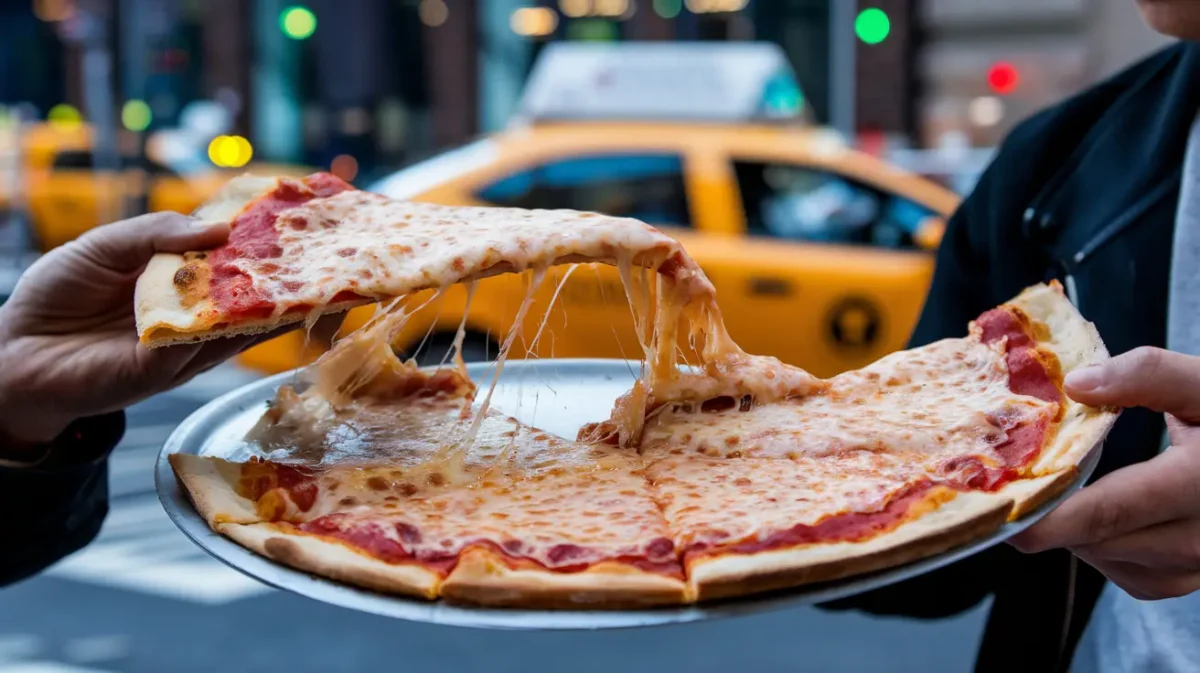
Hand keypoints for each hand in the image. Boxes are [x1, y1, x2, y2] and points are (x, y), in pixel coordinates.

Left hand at [0, 213, 338, 448]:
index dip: (259, 235)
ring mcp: (186, 342)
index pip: (226, 252)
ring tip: (316, 279)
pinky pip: (214, 346)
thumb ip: (155, 234)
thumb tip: (218, 230)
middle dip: (284, 270)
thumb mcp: (104, 247)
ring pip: (243, 321)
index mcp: (175, 274)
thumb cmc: (56, 295)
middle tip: (322, 247)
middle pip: (246, 289)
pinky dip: (245, 330)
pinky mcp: (172, 369)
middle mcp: (189, 309)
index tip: (295, 214)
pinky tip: (273, 311)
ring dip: (279, 302)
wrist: (15, 352)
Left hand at [1010, 347, 1199, 599]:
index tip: (998, 511)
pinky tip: (1098, 510)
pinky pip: (1127, 572)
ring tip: (1059, 485)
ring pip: (1107, 558)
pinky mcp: (1188, 577)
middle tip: (1006, 481)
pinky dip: (1102, 545)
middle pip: (1097, 538)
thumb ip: (1149, 375)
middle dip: (1048, 513)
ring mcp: (1197, 565)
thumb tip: (1078, 385)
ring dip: (1075, 527)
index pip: (1107, 513)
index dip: (1046, 517)